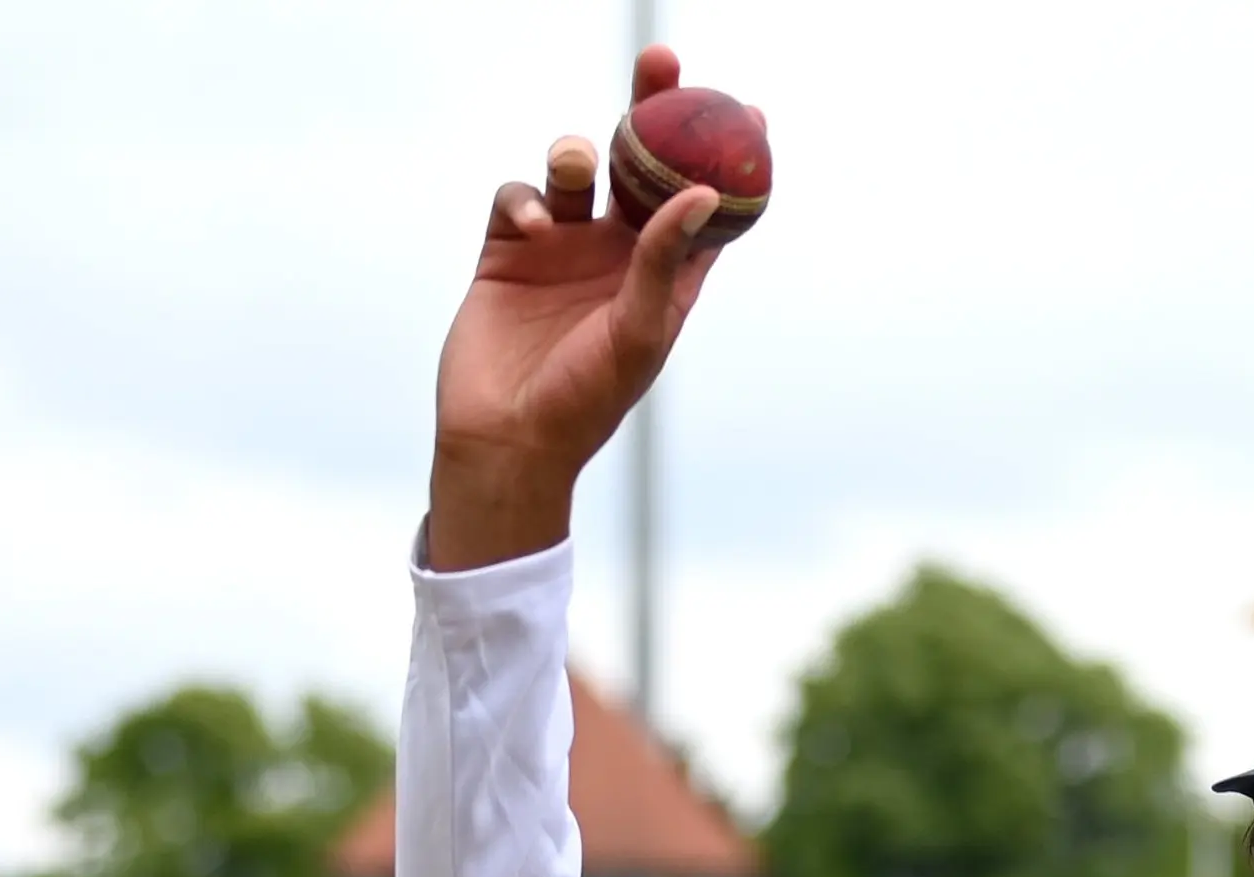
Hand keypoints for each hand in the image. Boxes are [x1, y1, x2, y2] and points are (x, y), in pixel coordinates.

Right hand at [430, 45, 726, 569]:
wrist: (506, 439)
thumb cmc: (586, 401)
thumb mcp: (638, 331)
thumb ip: (663, 259)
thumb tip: (702, 192)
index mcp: (662, 273)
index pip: (701, 200)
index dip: (723, 154)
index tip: (747, 108)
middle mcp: (614, 251)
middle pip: (638, 162)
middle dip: (648, 109)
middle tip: (662, 60)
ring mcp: (559, 247)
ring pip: (573, 166)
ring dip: (575, 152)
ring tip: (574, 167)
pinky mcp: (506, 250)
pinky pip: (517, 196)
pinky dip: (524, 197)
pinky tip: (530, 225)